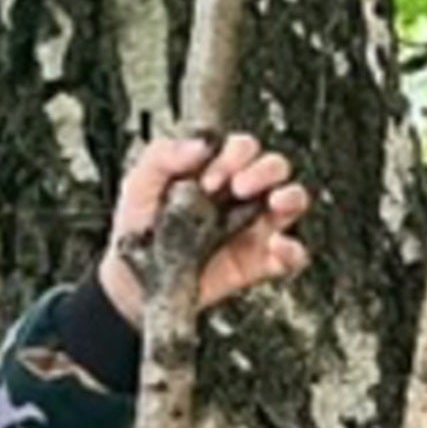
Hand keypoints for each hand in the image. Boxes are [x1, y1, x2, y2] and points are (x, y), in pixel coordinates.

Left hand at [96, 133, 311, 322]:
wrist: (133, 282)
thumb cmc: (138, 228)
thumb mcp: (139, 182)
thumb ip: (164, 154)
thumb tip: (202, 145)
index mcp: (215, 171)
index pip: (243, 148)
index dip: (233, 156)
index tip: (208, 180)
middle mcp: (240, 195)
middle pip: (275, 166)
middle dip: (263, 170)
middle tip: (237, 187)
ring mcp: (253, 227)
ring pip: (293, 200)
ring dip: (290, 196)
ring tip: (274, 203)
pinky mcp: (258, 262)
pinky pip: (292, 255)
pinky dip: (293, 250)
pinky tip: (277, 246)